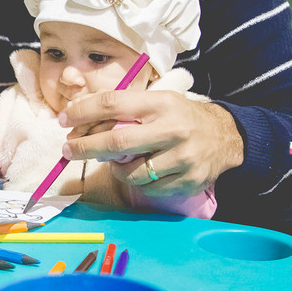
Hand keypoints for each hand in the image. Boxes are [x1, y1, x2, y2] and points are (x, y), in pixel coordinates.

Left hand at [58, 90, 243, 195]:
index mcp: (160, 103)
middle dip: (85, 147)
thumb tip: (81, 118)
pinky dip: (138, 182)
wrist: (226, 137)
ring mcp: (182, 157)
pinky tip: (143, 172)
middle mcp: (172, 129)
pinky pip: (149, 189)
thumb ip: (124, 109)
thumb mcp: (158, 102)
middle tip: (67, 149)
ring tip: (117, 161)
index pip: (113, 103)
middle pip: (117, 141)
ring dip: (115, 169)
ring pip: (131, 172)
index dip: (83, 111)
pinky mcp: (188, 180)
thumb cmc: (181, 117)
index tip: (65, 119)